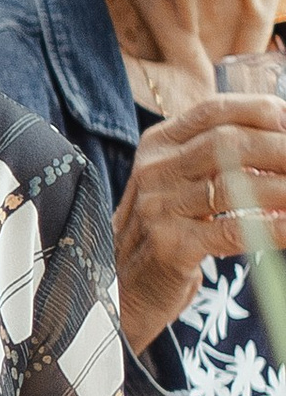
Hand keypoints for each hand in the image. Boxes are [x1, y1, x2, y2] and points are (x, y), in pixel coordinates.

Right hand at [112, 90, 285, 346]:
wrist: (126, 285)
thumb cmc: (168, 226)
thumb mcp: (180, 179)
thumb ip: (218, 155)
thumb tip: (281, 136)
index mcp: (158, 144)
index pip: (212, 111)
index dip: (257, 110)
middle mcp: (154, 170)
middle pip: (226, 144)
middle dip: (279, 148)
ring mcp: (159, 208)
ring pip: (233, 186)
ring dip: (283, 188)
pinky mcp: (171, 246)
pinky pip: (233, 231)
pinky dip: (272, 228)